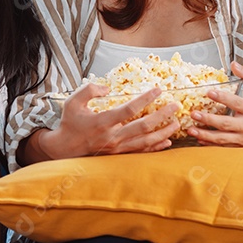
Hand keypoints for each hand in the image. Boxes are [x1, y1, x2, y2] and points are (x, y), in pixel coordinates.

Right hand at [41, 81, 179, 158]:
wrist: (65, 148)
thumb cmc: (70, 122)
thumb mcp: (73, 101)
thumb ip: (89, 90)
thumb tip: (107, 89)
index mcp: (103, 122)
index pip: (129, 109)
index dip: (145, 99)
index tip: (158, 90)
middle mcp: (113, 136)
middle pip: (144, 126)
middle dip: (163, 115)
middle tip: (176, 106)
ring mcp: (117, 147)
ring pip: (146, 141)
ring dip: (163, 132)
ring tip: (176, 124)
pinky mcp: (119, 154)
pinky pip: (141, 151)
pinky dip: (155, 147)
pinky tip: (166, 141)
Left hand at [188, 61, 242, 152]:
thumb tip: (234, 64)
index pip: (237, 103)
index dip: (223, 98)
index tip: (209, 92)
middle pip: (226, 123)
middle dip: (209, 119)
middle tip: (193, 113)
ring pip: (222, 138)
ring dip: (205, 134)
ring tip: (191, 129)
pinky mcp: (240, 146)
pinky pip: (223, 146)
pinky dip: (210, 144)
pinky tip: (198, 139)